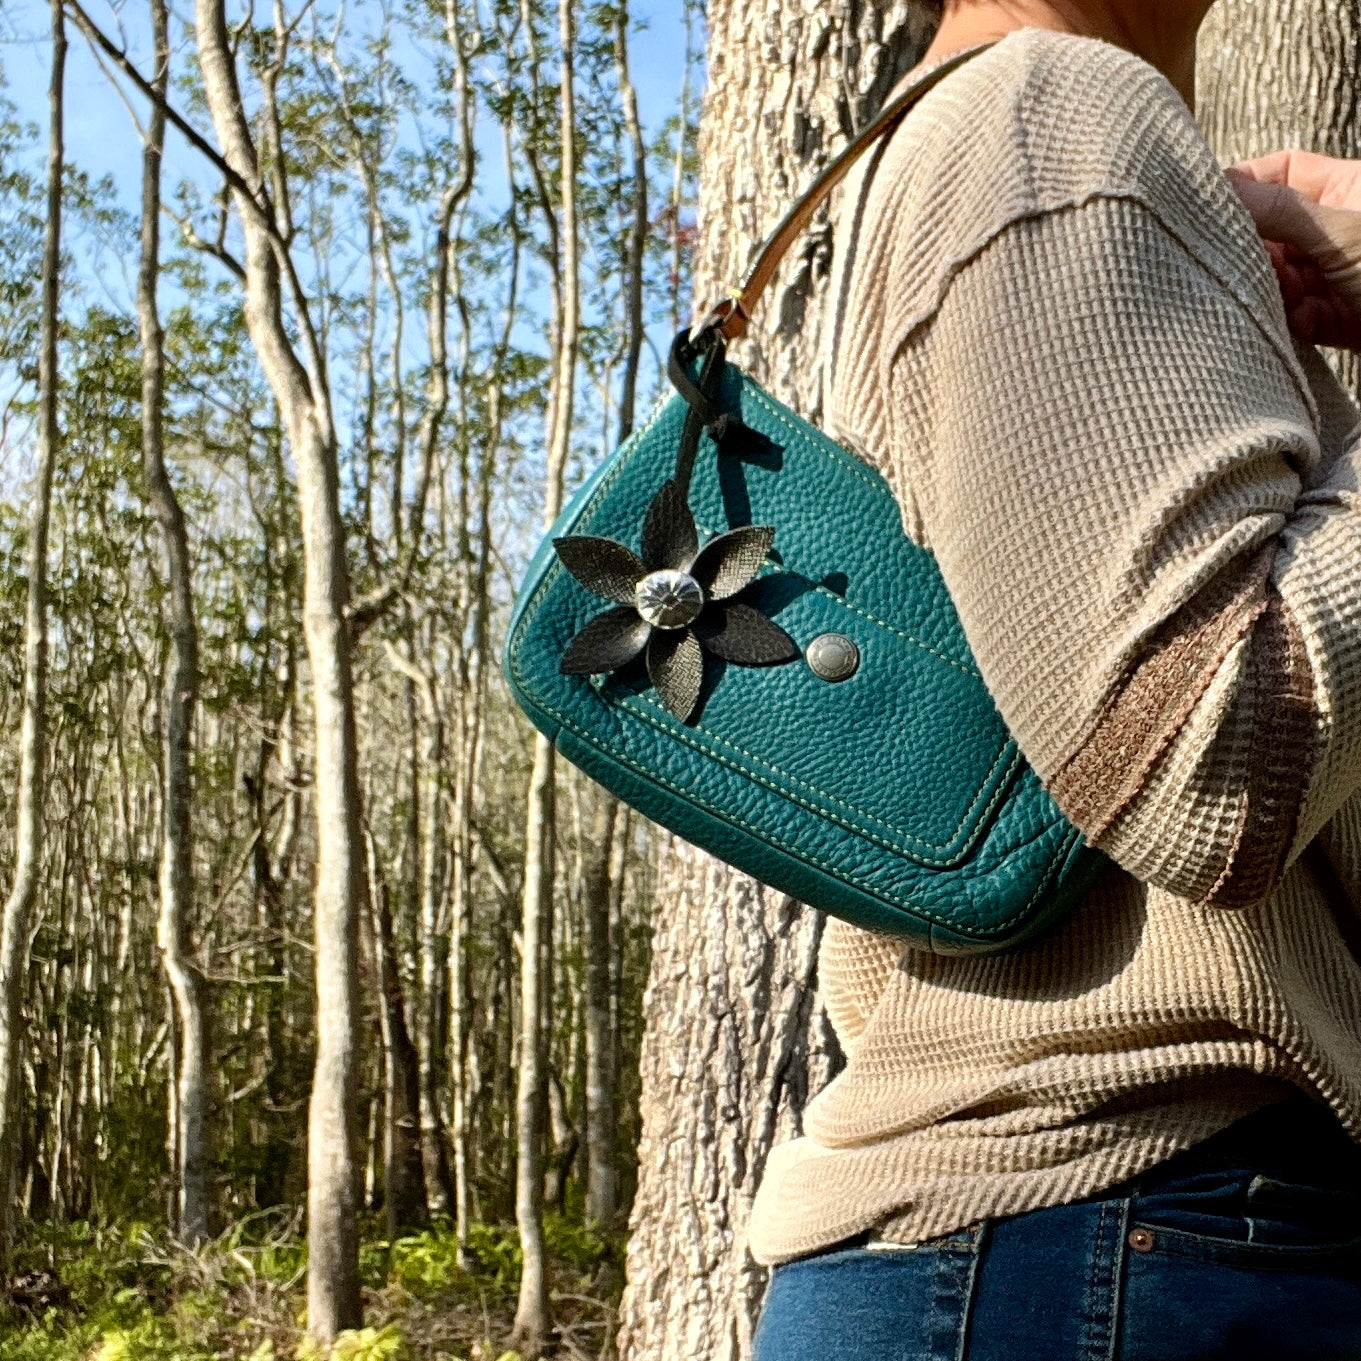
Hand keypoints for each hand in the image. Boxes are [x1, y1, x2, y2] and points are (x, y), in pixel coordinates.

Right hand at [1227, 150, 1360, 350]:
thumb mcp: (1341, 231)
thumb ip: (1279, 209)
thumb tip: (1218, 190)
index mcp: (1347, 191)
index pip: (1281, 173)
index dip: (1244, 184)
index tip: (1208, 205)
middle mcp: (1336, 230)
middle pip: (1271, 231)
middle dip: (1252, 250)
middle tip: (1235, 262)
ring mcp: (1333, 276)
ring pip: (1277, 279)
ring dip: (1269, 290)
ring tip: (1274, 297)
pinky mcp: (1334, 320)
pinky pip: (1293, 318)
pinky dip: (1290, 322)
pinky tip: (1301, 323)